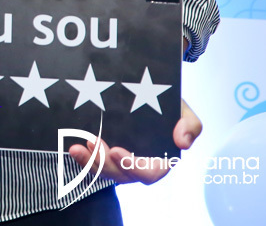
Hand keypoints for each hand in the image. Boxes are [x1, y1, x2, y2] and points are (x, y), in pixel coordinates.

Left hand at [68, 98, 202, 183]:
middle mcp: (139, 163)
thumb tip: (183, 142)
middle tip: (93, 143)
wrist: (145, 91)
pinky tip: (75, 147)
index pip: (149, 172)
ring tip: (79, 147)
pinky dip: (84, 158)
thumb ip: (190, 124)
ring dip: (91, 162)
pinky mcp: (105, 152)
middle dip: (106, 164)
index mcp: (161, 159)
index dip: (133, 167)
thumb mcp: (182, 109)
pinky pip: (94, 163)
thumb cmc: (166, 103)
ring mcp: (121, 159)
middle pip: (123, 175)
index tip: (117, 151)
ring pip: (106, 171)